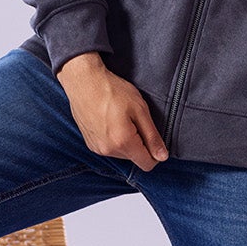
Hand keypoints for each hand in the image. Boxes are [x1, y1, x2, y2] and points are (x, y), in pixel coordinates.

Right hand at [56, 53, 168, 169]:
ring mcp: (97, 148)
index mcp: (123, 142)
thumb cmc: (112, 90)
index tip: (152, 136)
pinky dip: (114, 139)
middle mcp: (108, 150)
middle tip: (134, 120)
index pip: (147, 164)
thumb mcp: (140, 110)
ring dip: (126, 141)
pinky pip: (109, 148)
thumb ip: (152, 136)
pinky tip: (110, 121)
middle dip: (139, 143)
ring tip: (120, 118)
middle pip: (134, 158)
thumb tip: (162, 156)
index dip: (155, 153)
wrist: (84, 81)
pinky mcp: (90, 143)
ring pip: (122, 154)